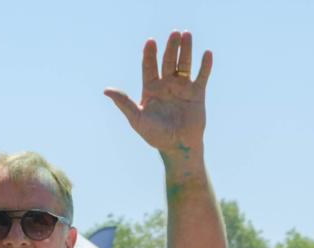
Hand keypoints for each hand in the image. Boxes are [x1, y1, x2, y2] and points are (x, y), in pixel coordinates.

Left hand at [104, 31, 211, 158]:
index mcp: (151, 88)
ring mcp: (182, 88)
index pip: (149, 65)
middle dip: (171, 47)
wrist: (179, 147)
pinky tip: (207, 53)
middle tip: (174, 33)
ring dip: (186, 50)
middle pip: (168, 60)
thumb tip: (106, 90)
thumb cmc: (157, 136)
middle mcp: (167, 85)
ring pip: (184, 64)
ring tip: (187, 34)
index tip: (151, 42)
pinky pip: (202, 76)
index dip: (150, 53)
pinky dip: (205, 66)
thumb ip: (124, 103)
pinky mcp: (197, 94)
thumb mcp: (138, 120)